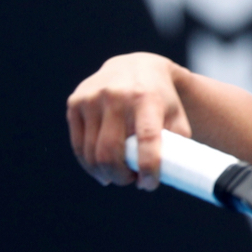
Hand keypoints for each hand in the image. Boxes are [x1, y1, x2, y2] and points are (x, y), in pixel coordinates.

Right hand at [66, 53, 191, 190]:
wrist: (136, 66)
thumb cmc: (161, 98)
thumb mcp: (176, 114)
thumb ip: (176, 144)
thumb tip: (164, 177)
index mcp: (146, 97)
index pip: (146, 138)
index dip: (148, 167)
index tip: (149, 185)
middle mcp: (116, 95)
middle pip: (111, 152)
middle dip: (121, 176)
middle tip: (131, 181)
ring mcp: (92, 98)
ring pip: (92, 153)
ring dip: (105, 173)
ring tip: (120, 175)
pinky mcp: (75, 103)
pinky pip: (79, 145)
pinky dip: (89, 165)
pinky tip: (101, 171)